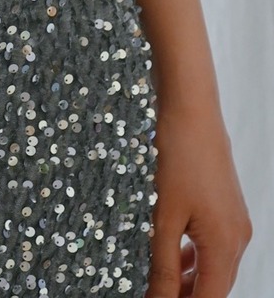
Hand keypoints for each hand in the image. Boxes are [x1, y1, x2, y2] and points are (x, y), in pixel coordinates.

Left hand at [145, 98, 252, 296]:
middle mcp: (238, 239)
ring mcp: (235, 224)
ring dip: (190, 279)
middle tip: (155, 296)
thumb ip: (163, 263)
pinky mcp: (227, 210)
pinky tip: (174, 255)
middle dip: (187, 295)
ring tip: (160, 284)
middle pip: (215, 286)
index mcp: (225, 246)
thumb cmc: (178, 159)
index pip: (208, 297)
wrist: (192, 114)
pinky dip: (195, 257)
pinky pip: (214, 246)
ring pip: (215, 267)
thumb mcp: (164, 215)